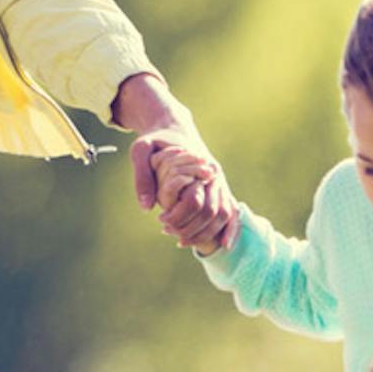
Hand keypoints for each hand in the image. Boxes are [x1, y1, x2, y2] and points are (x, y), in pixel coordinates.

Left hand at [133, 133, 239, 250]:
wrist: (173, 127)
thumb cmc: (156, 139)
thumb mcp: (141, 150)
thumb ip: (142, 176)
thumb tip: (147, 207)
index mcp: (198, 164)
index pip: (196, 200)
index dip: (180, 217)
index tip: (163, 223)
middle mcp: (215, 174)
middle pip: (214, 211)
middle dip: (195, 230)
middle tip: (171, 237)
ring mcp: (220, 181)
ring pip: (225, 213)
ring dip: (208, 233)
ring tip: (184, 242)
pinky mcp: (220, 187)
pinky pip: (231, 210)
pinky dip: (231, 228)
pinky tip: (224, 244)